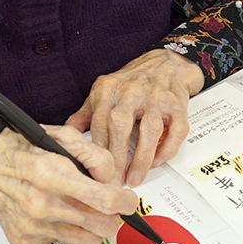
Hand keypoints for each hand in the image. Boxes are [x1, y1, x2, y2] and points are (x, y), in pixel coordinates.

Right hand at [0, 126, 138, 243]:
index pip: (104, 200)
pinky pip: (62, 243)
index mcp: (51, 174)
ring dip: (93, 227)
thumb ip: (95, 156)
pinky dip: (65, 230)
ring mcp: (32, 225)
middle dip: (113, 216)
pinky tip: (55, 212)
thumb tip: (114, 181)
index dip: (125, 202)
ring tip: (84, 210)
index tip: (129, 200)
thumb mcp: (61, 136)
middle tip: (108, 205)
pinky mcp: (24, 239)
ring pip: (88, 242)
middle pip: (101, 226)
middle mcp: (41, 203)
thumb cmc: (23, 147)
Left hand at [66, 49, 204, 187]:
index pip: (99, 121)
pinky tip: (156, 162)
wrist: (165, 63)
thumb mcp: (103, 92)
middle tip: (115, 180)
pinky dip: (166, 149)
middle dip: (117, 155)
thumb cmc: (131, 82)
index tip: (96, 171)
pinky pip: (175, 131)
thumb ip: (85, 114)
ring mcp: (157, 98)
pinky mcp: (178, 106)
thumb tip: (64, 135)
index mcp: (109, 89)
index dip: (98, 148)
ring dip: (142, 156)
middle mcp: (132, 91)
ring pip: (150, 128)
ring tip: (135, 178)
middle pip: (121, 124)